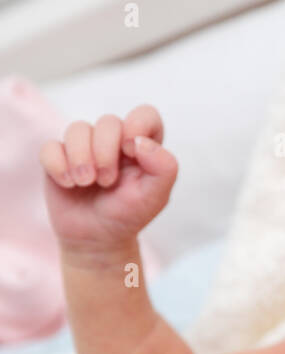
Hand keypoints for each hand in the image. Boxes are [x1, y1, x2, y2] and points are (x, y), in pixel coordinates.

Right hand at [39, 105, 177, 252]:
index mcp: (140, 146)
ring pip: (77, 129)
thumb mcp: (155, 197)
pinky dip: (58, 166)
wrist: (97, 239)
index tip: (130, 150)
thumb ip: (164, 167)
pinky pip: (51, 147)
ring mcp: (84, 147)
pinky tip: (68, 184)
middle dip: (106, 152)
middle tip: (107, 181)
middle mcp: (113, 141)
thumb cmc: (128, 214)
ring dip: (81, 158)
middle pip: (108, 122)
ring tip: (85, 183)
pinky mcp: (58, 157)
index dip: (138, 125)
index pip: (146, 115)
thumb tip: (141, 142)